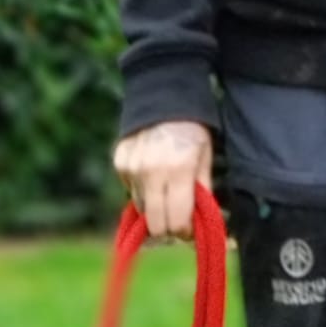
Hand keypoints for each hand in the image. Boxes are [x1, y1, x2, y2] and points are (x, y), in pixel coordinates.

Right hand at [113, 121, 213, 239]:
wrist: (164, 95)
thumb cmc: (191, 129)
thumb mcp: (204, 158)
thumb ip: (202, 192)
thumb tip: (196, 224)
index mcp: (179, 169)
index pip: (176, 221)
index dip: (184, 231)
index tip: (188, 228)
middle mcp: (152, 171)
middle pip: (155, 225)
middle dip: (167, 227)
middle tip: (175, 218)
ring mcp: (133, 168)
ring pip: (142, 210)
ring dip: (154, 207)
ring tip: (164, 189)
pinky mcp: (120, 163)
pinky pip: (131, 191)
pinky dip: (142, 190)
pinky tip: (151, 172)